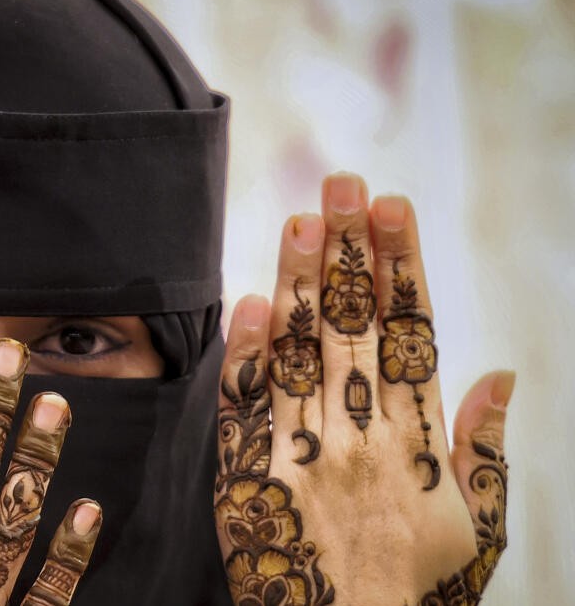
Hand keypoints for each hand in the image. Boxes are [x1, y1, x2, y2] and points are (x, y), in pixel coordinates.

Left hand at [213, 173, 509, 603]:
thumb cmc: (417, 586)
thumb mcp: (475, 525)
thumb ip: (485, 447)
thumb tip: (501, 372)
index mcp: (419, 444)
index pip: (409, 334)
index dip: (401, 267)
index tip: (394, 208)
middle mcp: (360, 438)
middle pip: (352, 329)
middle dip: (349, 252)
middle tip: (340, 182)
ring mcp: (301, 454)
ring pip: (301, 354)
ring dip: (300, 283)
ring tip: (300, 220)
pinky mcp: (249, 477)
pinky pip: (246, 408)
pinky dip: (247, 356)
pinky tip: (250, 304)